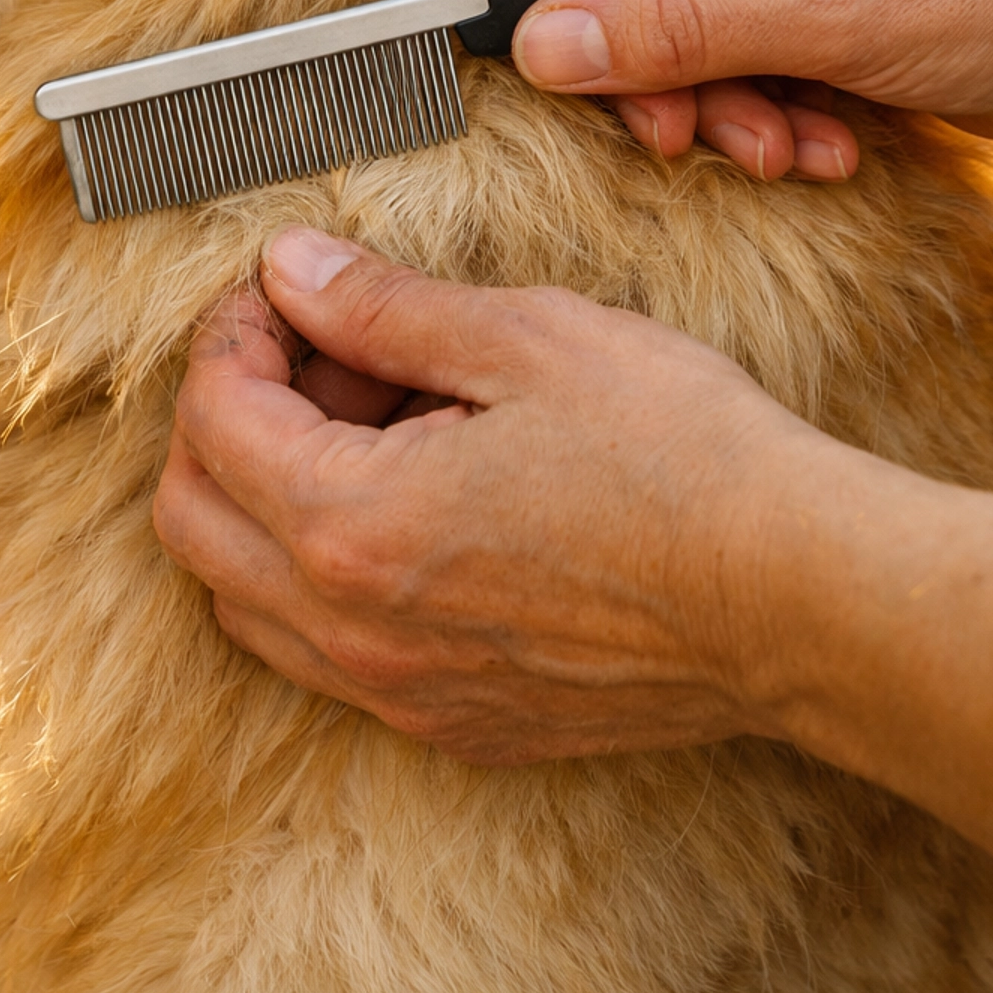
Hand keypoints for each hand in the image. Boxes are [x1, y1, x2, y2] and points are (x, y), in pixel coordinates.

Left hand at [155, 228, 992, 900]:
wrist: (800, 601)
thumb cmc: (680, 459)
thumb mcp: (525, 339)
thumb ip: (381, 307)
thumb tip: (290, 270)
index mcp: (352, 526)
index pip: (211, 420)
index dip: (232, 331)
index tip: (286, 289)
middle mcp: (354, 632)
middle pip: (192, 520)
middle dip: (226, 416)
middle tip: (317, 349)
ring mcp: (403, 693)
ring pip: (247, 597)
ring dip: (269, 498)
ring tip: (377, 419)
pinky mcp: (457, 722)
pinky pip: (327, 653)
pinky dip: (328, 571)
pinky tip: (422, 498)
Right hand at [415, 0, 992, 163]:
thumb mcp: (841, 16)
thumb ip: (683, 27)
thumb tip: (543, 42)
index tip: (436, 10)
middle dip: (635, 53)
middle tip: (667, 130)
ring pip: (665, 5)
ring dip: (706, 94)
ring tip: (779, 144)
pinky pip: (722, 34)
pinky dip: (752, 97)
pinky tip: (817, 136)